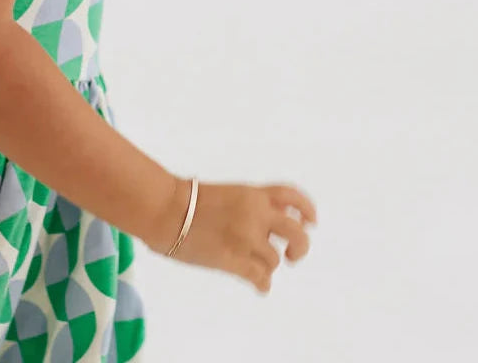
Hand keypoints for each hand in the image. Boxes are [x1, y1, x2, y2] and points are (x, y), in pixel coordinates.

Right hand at [150, 178, 316, 294]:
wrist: (166, 209)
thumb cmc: (187, 200)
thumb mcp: (228, 192)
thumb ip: (250, 203)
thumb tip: (269, 220)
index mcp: (252, 193)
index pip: (290, 196)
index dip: (306, 209)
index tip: (311, 221)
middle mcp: (255, 214)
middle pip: (297, 232)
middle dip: (300, 246)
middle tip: (293, 255)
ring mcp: (246, 238)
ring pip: (275, 259)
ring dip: (268, 264)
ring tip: (256, 266)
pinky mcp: (234, 260)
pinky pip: (260, 277)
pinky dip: (263, 284)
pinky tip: (260, 286)